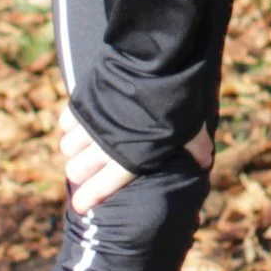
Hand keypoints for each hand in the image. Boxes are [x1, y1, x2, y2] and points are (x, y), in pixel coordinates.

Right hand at [58, 103, 212, 213]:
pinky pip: (66, 123)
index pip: (103, 187)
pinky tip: (77, 125)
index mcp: (130, 159)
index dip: (89, 198)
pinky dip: (70, 127)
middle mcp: (104, 146)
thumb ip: (193, 146)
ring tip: (83, 146)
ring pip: (68, 148)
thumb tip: (204, 161)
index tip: (79, 206)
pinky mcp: (81, 103)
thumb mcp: (188, 127)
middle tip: (85, 170)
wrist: (152, 64)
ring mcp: (90, 125)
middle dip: (80, 173)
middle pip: (77, 171)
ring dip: (74, 149)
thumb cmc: (173, 101)